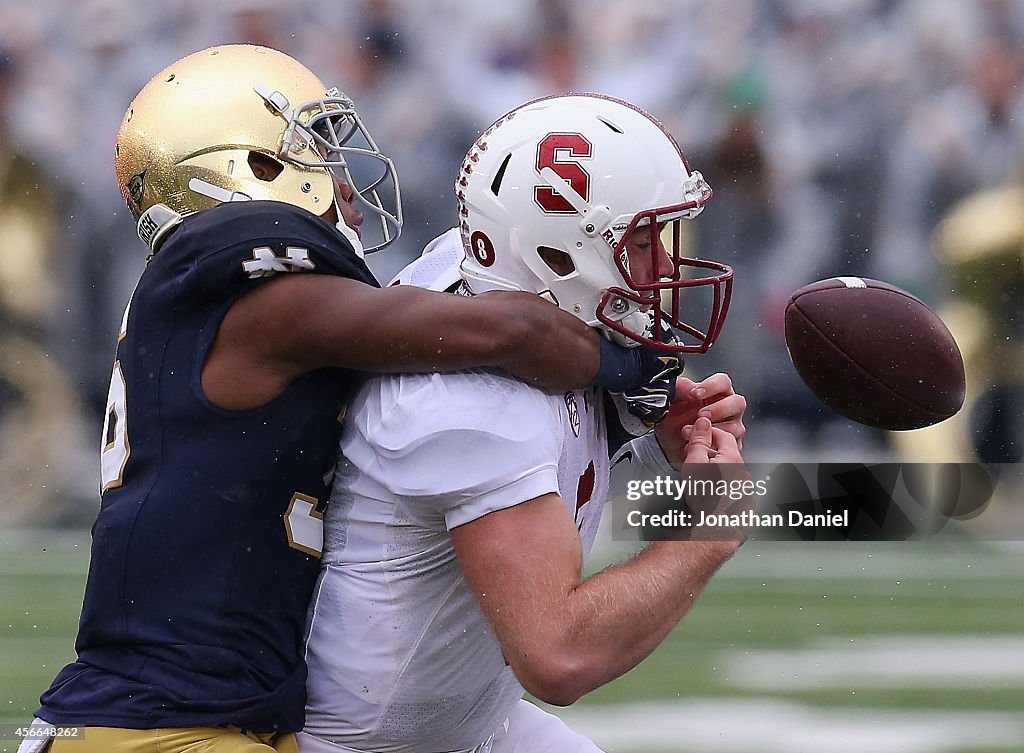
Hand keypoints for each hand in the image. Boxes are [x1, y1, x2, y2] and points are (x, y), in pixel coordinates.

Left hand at [655, 373, 745, 463]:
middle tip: (701, 415)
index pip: (723, 382)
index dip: (712, 386)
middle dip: (719, 408)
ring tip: (691, 432)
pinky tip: (696, 444)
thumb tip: (690, 386)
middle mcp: (727, 408)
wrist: (668, 445)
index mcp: (715, 393)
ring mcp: (730, 427)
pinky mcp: (729, 446)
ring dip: (714, 430)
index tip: (696, 393)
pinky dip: (712, 446)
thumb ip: (680, 390)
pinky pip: (730, 446)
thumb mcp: (671, 402)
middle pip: (738, 402)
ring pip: (736, 426)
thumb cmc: (674, 420)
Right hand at [677, 416, 750, 543]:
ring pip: (727, 471)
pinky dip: (720, 485)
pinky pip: (731, 487)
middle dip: (707, 452)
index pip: (722, 434)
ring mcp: (744, 487)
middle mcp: (742, 471)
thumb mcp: (694, 461)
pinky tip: (708, 493)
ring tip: (697, 478)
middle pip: (724, 453)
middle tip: (690, 456)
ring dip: (714, 469)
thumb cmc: (704, 498)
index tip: (695, 434)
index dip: (706, 432)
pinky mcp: (742, 502)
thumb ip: (699, 440)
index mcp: (732, 458)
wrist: (713, 529)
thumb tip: (703, 423)